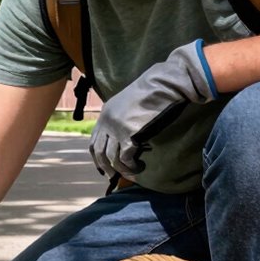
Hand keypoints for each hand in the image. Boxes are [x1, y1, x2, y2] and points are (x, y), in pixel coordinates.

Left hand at [90, 39, 217, 181]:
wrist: (165, 83)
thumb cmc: (153, 92)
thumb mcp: (129, 103)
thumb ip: (122, 118)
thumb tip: (124, 137)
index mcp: (105, 113)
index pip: (94, 141)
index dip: (97, 157)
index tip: (103, 167)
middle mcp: (107, 121)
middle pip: (98, 152)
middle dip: (105, 167)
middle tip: (113, 177)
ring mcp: (116, 128)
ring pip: (112, 157)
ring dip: (121, 170)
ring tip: (132, 174)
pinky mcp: (129, 133)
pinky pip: (126, 157)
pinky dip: (131, 166)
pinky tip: (139, 168)